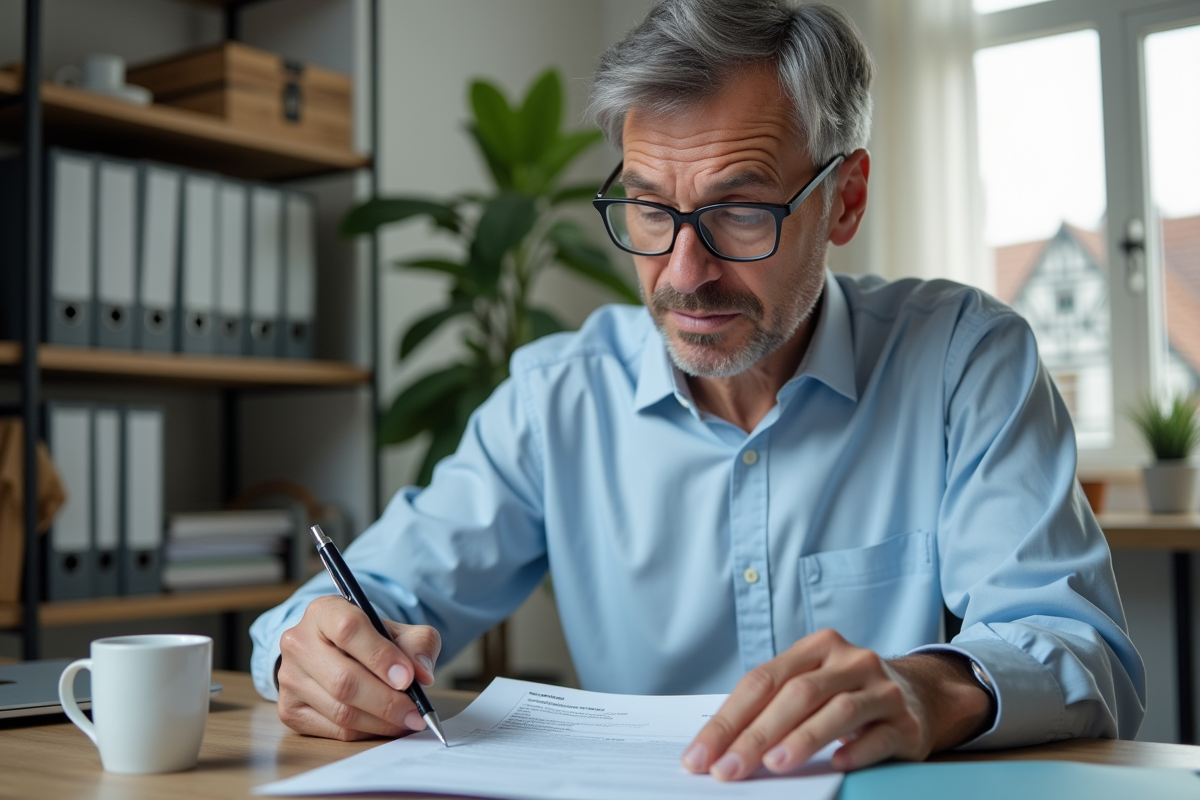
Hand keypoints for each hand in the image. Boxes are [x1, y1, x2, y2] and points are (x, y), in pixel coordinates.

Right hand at [276, 594, 441, 740]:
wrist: (334, 653)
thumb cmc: (369, 640)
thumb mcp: (398, 630)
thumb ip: (417, 644)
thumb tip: (422, 675)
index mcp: (324, 612)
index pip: (349, 630)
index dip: (381, 657)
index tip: (408, 678)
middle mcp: (298, 642)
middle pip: (343, 680)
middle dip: (387, 701)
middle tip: (416, 712)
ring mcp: (290, 678)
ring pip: (340, 710)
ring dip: (381, 721)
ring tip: (408, 720)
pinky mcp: (290, 709)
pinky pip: (335, 730)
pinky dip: (367, 732)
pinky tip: (386, 726)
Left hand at [681, 629, 990, 779]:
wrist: (923, 695)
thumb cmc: (848, 693)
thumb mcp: (812, 685)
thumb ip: (772, 706)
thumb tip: (719, 749)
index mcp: (815, 648)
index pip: (761, 681)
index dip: (727, 720)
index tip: (701, 756)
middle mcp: (849, 660)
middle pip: (795, 694)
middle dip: (755, 735)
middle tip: (727, 770)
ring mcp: (881, 687)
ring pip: (836, 709)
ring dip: (802, 739)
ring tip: (774, 765)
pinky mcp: (906, 720)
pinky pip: (879, 735)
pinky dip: (856, 750)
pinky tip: (838, 765)